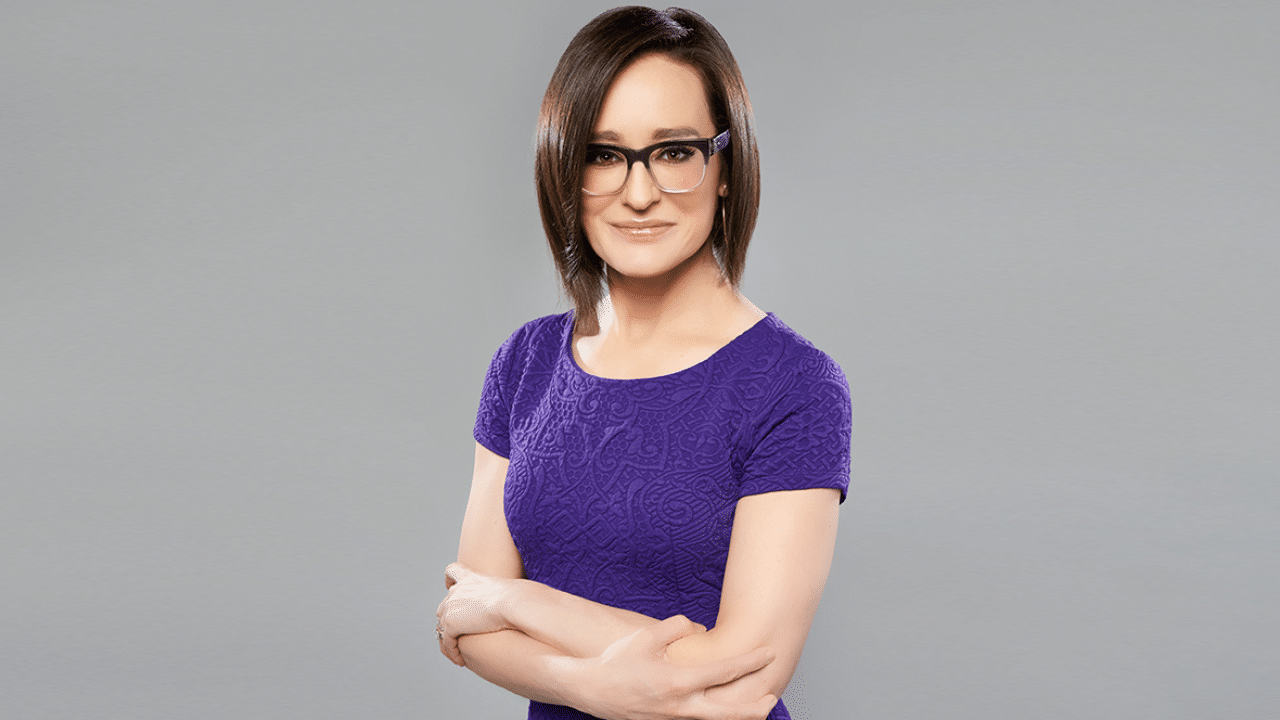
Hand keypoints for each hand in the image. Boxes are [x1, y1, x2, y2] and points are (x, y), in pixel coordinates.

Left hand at [436, 562, 515, 666]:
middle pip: (444, 605)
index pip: (452, 570)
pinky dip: (452, 652)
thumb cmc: (518, 597)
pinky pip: (447, 642)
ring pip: (442, 626)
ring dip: (449, 640)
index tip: (450, 585)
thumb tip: (523, 601)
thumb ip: (505, 595)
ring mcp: (451, 607)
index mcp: (470, 577)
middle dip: (448, 620)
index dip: (450, 579)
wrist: (511, 603)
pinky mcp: (451, 624)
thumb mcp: (509, 590)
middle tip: (457, 635)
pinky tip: (460, 661)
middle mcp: (456, 591)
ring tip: (457, 653)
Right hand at [574, 615, 777, 719]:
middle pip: (729, 713)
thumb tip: (701, 630)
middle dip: (755, 708)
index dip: (751, 662)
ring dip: (737, 716)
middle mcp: (680, 707)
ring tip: (756, 708)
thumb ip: (678, 628)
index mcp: (678, 682)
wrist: (589, 689)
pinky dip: (714, 718)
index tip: (769, 653)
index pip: (725, 672)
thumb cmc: (617, 661)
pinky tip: (722, 711)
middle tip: (773, 696)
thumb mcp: (647, 636)